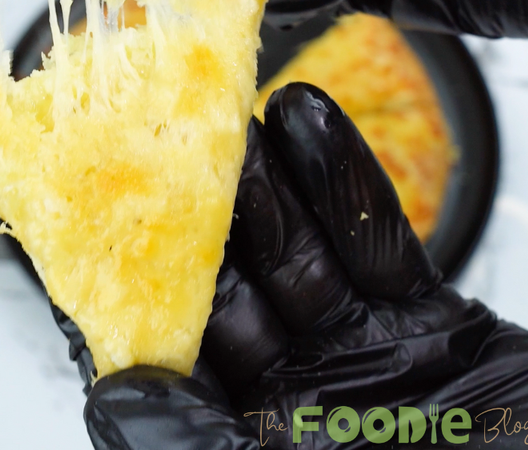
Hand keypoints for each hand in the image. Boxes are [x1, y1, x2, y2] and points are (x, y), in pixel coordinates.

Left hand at [57, 84, 527, 448]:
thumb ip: (189, 445)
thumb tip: (112, 393)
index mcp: (246, 440)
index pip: (166, 354)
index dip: (131, 284)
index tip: (97, 212)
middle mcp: (295, 402)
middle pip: (225, 291)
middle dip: (196, 213)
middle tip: (165, 137)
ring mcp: (360, 362)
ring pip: (295, 255)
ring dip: (265, 182)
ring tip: (231, 112)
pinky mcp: (430, 331)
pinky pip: (376, 247)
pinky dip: (345, 184)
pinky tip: (309, 124)